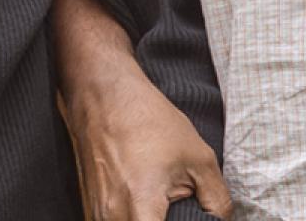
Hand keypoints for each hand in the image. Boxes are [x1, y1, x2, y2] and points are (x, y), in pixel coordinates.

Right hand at [63, 70, 231, 220]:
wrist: (104, 97)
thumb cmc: (148, 121)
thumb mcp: (197, 157)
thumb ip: (217, 198)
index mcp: (140, 208)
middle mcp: (110, 218)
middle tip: (177, 215)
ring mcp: (95, 215)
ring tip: (162, 209)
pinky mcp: (88, 209)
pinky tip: (145, 209)